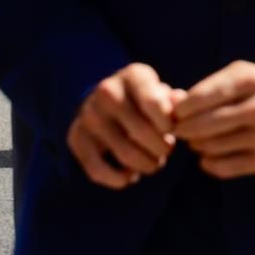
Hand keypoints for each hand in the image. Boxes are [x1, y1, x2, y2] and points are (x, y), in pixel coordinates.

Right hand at [67, 63, 183, 189]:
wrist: (103, 100)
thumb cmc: (143, 98)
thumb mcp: (161, 90)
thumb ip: (174, 100)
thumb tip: (178, 106)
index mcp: (133, 75)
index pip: (155, 104)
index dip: (169, 125)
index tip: (172, 131)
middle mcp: (107, 92)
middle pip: (142, 133)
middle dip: (163, 149)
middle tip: (166, 150)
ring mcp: (89, 116)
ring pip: (125, 154)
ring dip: (147, 165)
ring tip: (154, 163)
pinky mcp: (76, 138)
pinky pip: (99, 170)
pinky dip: (120, 179)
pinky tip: (131, 175)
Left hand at [172, 60, 254, 178]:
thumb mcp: (248, 76)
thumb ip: (210, 86)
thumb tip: (169, 98)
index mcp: (252, 80)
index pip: (198, 98)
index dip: (180, 109)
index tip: (177, 113)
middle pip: (200, 125)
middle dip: (183, 130)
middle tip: (181, 130)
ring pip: (208, 147)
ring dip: (196, 145)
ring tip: (200, 140)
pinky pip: (222, 167)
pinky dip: (208, 163)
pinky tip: (211, 155)